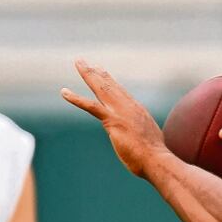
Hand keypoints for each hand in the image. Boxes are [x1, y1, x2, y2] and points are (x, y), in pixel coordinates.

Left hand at [61, 59, 167, 178]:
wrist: (157, 159)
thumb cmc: (155, 157)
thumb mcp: (150, 141)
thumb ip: (142, 135)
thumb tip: (143, 140)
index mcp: (137, 111)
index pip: (120, 91)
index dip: (109, 80)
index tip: (100, 70)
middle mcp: (129, 106)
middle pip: (110, 85)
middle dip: (96, 72)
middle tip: (83, 61)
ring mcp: (120, 112)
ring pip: (101, 88)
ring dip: (88, 74)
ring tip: (78, 62)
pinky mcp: (112, 121)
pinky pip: (91, 106)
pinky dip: (76, 99)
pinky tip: (64, 92)